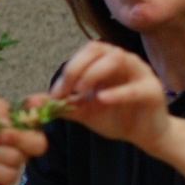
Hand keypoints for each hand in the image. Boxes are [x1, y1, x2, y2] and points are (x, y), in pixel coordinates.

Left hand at [50, 41, 171, 151]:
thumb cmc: (117, 118)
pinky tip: (102, 99)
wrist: (146, 136)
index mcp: (107, 61)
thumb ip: (61, 105)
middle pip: (98, 48)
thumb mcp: (84, 111)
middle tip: (66, 92)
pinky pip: (136, 87)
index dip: (68, 68)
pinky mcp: (152, 91)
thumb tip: (31, 102)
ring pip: (118, 58)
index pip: (85, 52)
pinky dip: (118, 92)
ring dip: (94, 73)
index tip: (56, 93)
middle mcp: (124, 61)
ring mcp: (141, 73)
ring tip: (82, 93)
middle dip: (77, 68)